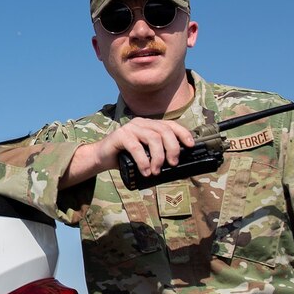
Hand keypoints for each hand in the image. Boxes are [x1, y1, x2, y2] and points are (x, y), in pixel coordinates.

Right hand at [62, 118, 194, 188]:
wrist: (102, 158)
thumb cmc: (126, 157)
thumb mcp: (145, 154)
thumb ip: (158, 153)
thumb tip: (176, 163)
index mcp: (149, 125)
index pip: (170, 125)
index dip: (183, 133)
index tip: (190, 145)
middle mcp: (141, 123)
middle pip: (164, 131)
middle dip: (172, 148)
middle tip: (173, 164)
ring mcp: (130, 127)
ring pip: (153, 138)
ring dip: (158, 157)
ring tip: (156, 171)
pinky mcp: (120, 135)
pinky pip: (136, 147)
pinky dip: (143, 161)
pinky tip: (145, 171)